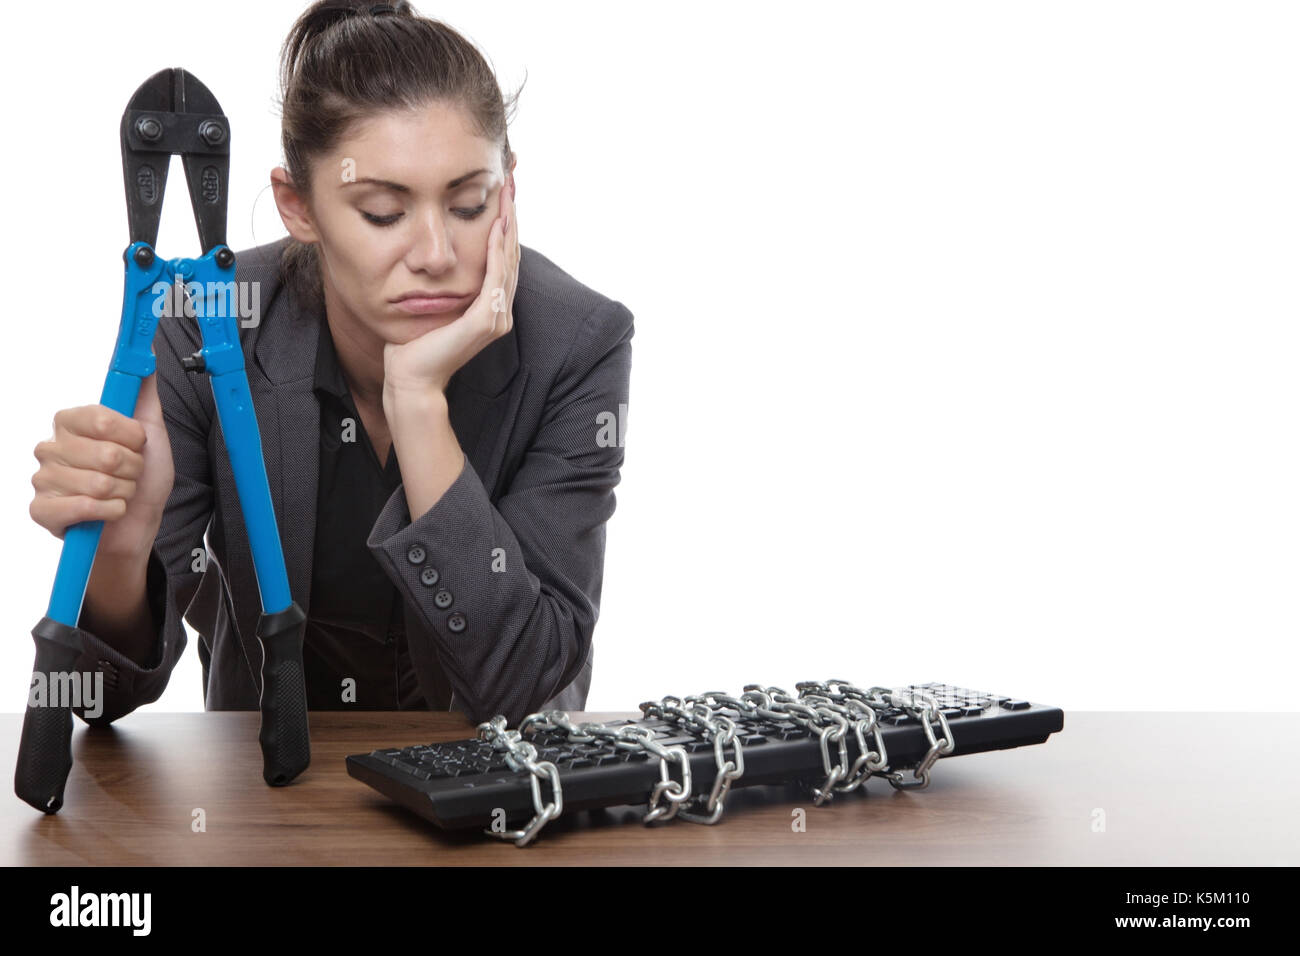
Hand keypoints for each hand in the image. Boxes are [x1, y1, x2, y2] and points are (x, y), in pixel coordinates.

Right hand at [30, 367, 174, 556]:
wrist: (136, 525)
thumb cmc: (141, 480)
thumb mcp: (151, 432)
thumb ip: (143, 393)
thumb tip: (147, 355)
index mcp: (72, 422)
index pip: (102, 419)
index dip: (131, 436)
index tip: (137, 443)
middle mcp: (52, 446)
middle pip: (107, 454)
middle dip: (132, 469)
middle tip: (129, 474)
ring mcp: (43, 478)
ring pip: (100, 483)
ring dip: (124, 492)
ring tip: (119, 493)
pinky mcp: (41, 510)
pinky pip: (83, 507)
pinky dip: (109, 512)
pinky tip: (107, 512)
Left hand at [382, 177, 518, 398]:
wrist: (410, 376)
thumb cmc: (415, 343)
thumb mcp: (432, 304)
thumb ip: (443, 284)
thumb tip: (435, 257)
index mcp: (490, 307)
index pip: (502, 257)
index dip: (504, 224)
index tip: (501, 193)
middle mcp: (499, 311)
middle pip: (510, 254)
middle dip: (511, 216)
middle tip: (510, 181)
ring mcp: (496, 317)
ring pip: (507, 261)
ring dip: (509, 226)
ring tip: (508, 195)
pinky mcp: (485, 321)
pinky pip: (495, 277)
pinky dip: (496, 251)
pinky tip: (495, 227)